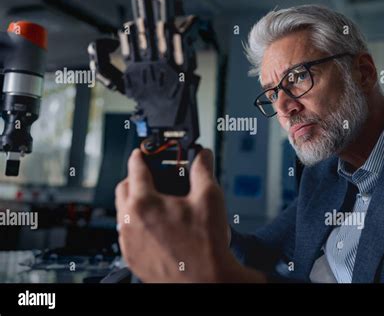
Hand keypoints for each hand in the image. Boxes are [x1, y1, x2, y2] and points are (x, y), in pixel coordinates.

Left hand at [115, 148, 265, 282]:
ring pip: (124, 211)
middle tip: (153, 176)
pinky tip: (158, 226)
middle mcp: (129, 221)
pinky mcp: (131, 257)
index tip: (143, 152)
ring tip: (159, 203)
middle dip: (135, 177)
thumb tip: (202, 156)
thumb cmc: (205, 247)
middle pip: (123, 188)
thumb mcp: (209, 198)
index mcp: (144, 203)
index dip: (142, 154)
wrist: (205, 282)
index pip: (135, 167)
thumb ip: (202, 170)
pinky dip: (137, 223)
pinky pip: (127, 232)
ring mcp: (128, 241)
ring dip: (136, 201)